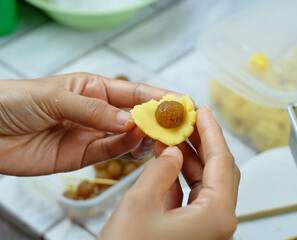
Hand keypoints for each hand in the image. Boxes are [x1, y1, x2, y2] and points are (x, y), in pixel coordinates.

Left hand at [0, 73, 178, 175]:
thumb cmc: (15, 101)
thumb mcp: (55, 96)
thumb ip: (93, 110)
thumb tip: (128, 121)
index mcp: (93, 88)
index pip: (133, 92)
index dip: (158, 97)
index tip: (180, 102)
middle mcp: (97, 111)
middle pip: (135, 116)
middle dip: (157, 119)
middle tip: (177, 125)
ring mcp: (91, 134)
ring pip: (127, 137)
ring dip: (146, 136)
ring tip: (162, 136)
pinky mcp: (83, 156)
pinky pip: (111, 152)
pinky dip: (126, 150)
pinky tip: (138, 145)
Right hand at [99, 107, 239, 239]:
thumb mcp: (140, 204)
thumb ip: (160, 171)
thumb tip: (171, 152)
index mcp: (217, 215)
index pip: (222, 161)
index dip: (212, 132)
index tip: (203, 111)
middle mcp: (218, 222)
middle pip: (218, 170)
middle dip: (201, 143)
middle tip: (186, 120)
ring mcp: (205, 228)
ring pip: (204, 183)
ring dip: (189, 159)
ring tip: (172, 135)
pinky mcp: (191, 231)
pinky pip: (191, 197)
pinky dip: (179, 177)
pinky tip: (166, 161)